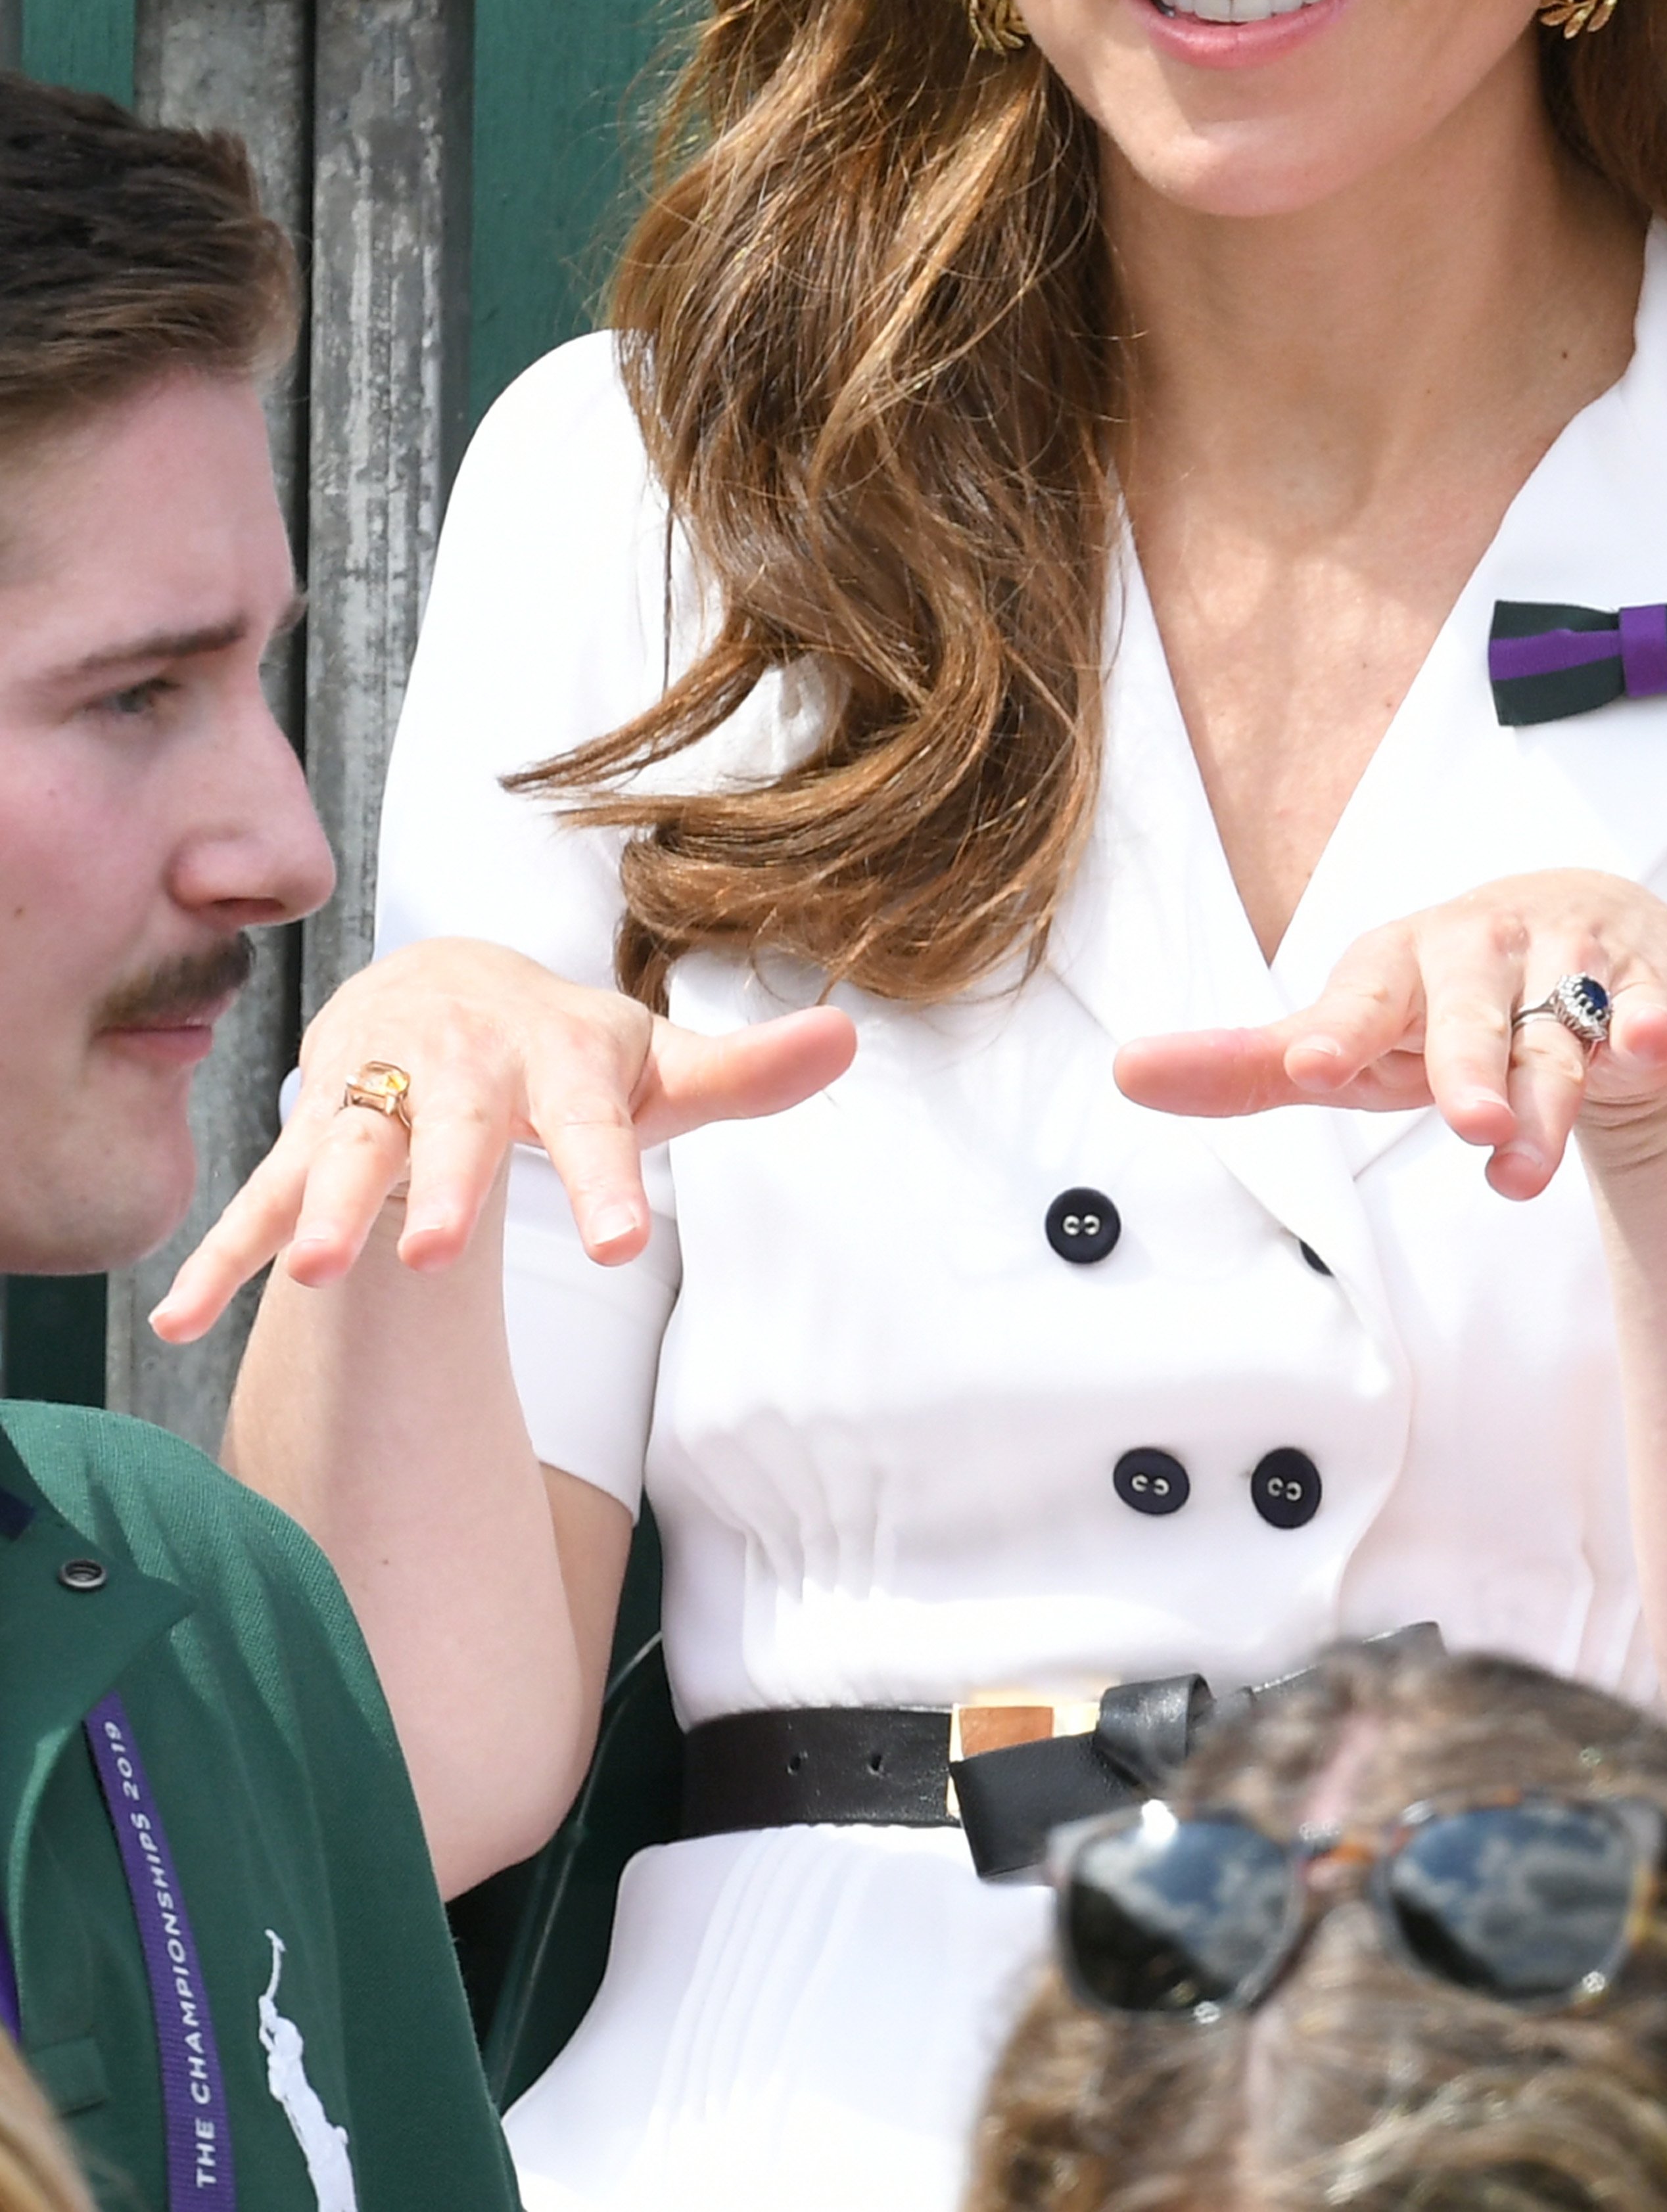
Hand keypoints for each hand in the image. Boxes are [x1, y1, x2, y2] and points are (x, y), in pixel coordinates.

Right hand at [154, 937, 855, 1339]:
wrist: (448, 981)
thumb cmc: (569, 1048)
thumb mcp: (655, 1061)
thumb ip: (746, 1071)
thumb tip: (849, 1036)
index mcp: (559, 1059)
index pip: (596, 1124)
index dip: (608, 1179)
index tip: (626, 1245)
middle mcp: (464, 1072)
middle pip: (457, 1131)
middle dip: (442, 1187)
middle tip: (435, 1254)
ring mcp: (380, 1099)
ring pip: (349, 1149)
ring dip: (324, 1206)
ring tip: (307, 1271)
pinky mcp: (315, 1130)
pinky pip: (261, 1193)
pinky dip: (222, 1251)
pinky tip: (182, 1319)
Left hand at [1112, 869, 1666, 1199]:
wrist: (1603, 962)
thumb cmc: (1450, 1010)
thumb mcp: (1360, 1042)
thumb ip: (1254, 1067)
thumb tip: (1124, 1072)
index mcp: (1401, 960)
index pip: (1364, 993)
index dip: (1341, 1028)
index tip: (1314, 1065)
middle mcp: (1484, 946)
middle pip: (1472, 1009)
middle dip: (1468, 1065)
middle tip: (1467, 1123)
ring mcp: (1574, 954)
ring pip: (1559, 1030)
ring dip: (1547, 1095)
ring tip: (1522, 1161)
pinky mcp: (1653, 977)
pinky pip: (1652, 1006)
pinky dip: (1650, 1025)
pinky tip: (1648, 1047)